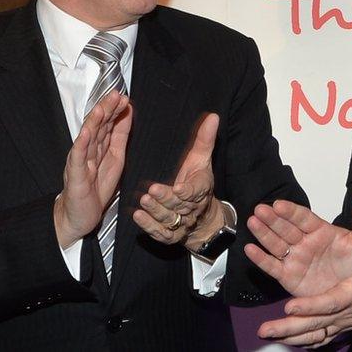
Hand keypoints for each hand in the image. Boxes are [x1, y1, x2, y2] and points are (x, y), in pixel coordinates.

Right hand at [54, 91, 131, 247]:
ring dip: (94, 122)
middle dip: (106, 110)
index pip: (108, 123)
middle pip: (98, 126)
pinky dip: (81, 145)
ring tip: (100, 108)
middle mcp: (88, 150)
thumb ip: (120, 135)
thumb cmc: (96, 187)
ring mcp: (80, 161)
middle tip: (115, 95)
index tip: (124, 98)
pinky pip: (78, 158)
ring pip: (87, 138)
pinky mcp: (75, 174)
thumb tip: (128, 112)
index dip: (115, 110)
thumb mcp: (115, 157)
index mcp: (100, 146)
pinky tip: (85, 134)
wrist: (79, 214)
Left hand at [133, 114, 222, 249]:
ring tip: (144, 200)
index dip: (188, 191)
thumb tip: (213, 116)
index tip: (179, 187)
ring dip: (156, 211)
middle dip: (166, 199)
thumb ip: (204, 139)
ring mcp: (181, 222)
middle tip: (152, 190)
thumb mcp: (202, 159)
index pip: (196, 190)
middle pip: (179, 205)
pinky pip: (160, 233)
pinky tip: (137, 216)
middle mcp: (191, 208)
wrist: (203, 217)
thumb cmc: (197, 181)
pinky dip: (148, 226)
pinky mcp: (170, 234)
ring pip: (169, 219)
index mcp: (201, 188)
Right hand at [244, 197, 351, 296]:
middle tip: (260, 209)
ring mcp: (296, 259)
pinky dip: (261, 259)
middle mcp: (306, 243)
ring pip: (276, 244)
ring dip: (263, 233)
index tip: (279, 204)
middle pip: (286, 228)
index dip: (291, 211)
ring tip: (252, 222)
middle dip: (272, 219)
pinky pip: (273, 267)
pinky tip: (250, 249)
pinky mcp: (290, 277)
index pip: (304, 218)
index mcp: (322, 231)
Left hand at [256, 198, 351, 348]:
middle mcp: (344, 309)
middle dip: (288, 325)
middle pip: (313, 322)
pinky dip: (299, 339)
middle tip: (265, 329)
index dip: (310, 306)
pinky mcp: (338, 322)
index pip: (330, 302)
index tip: (291, 307)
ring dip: (287, 333)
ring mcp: (340, 319)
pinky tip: (281, 339)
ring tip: (264, 333)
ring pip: (312, 331)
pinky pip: (317, 335)